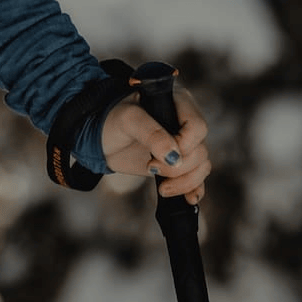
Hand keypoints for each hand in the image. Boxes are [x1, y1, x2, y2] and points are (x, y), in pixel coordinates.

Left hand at [101, 87, 211, 203]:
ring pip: (201, 166)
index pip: (197, 126)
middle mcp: (183, 123)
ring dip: (185, 181)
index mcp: (176, 102)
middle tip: (151, 167)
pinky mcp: (178, 163)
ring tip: (162, 187)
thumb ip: (151, 133)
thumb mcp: (128, 119)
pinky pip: (197, 178)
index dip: (184, 145)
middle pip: (200, 150)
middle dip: (179, 167)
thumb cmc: (111, 118)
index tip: (160, 155)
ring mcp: (182, 144)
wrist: (99, 138)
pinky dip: (194, 189)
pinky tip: (188, 199)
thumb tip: (175, 157)